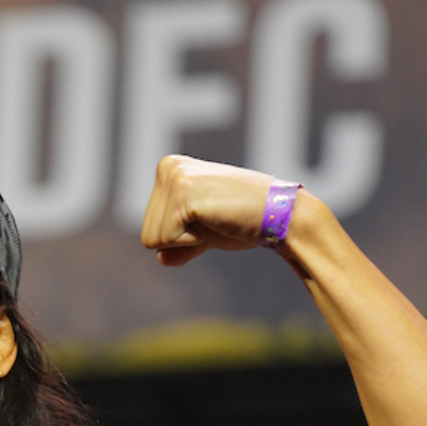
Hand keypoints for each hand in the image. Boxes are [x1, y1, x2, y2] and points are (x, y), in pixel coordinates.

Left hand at [140, 155, 274, 266]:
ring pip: (153, 239)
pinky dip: (192, 241)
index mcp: (168, 168)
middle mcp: (167, 166)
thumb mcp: (203, 231)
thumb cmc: (243, 221)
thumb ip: (179, 242)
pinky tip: (215, 220)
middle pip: (147, 234)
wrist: (279, 216)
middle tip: (213, 218)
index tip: (208, 217)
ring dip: (187, 239)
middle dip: (181, 238)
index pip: (148, 227)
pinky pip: (166, 240)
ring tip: (215, 217)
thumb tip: (160, 258)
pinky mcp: (183, 194)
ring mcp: (174, 178)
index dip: (180, 236)